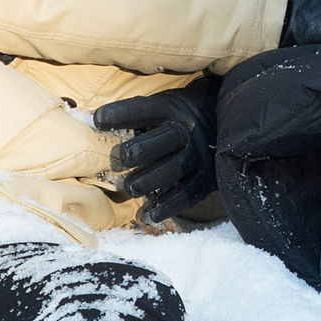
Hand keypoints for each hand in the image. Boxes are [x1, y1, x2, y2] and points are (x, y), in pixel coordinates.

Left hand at [98, 85, 217, 223]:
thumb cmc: (178, 118)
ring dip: (145, 183)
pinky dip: (165, 207)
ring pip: (169, 172)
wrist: (226, 125)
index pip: (143, 111)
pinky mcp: (206, 179)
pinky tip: (148, 214)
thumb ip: (135, 114)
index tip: (98, 120)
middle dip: (133, 153)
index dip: (120, 114)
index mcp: (172, 110)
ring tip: (130, 188)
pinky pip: (185, 196)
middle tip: (117, 162)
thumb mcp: (163, 106)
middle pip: (157, 143)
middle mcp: (186, 132)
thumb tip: (95, 121)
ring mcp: (198, 157)